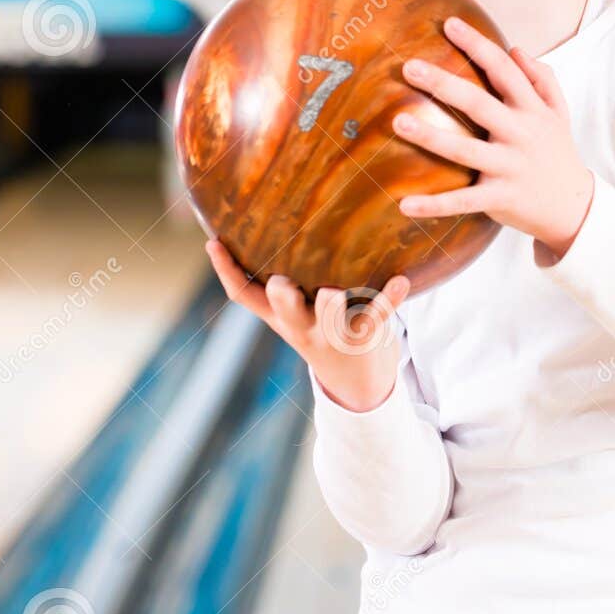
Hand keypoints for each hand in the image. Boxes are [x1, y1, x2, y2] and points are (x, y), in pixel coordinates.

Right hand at [204, 237, 409, 411]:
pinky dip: (390, 298)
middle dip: (282, 296)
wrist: (357, 384)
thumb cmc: (323, 333)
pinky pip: (378, 315)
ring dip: (330, 305)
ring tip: (334, 292)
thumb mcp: (297, 316)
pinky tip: (401, 280)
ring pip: (329, 318)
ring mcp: (333, 335)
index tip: (213, 241)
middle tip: (281, 282)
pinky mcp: (365, 337)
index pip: (244, 295)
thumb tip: (274, 229)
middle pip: (283, 310)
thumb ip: (284, 288)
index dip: (226, 271)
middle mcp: (302, 327)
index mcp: (281, 317)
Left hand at [391, 16, 594, 262]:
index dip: (478, 45)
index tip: (450, 23)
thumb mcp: (558, 113)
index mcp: (531, 109)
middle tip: (409, 67)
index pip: (503, 69)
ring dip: (430, 137)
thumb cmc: (557, 153)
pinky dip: (434, 205)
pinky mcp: (500, 197)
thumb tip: (517, 49)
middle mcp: (521, 134)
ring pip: (465, 150)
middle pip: (478, 104)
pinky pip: (463, 201)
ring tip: (398, 121)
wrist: (574, 207)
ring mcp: (510, 167)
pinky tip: (404, 203)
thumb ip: (542, 79)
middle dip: (444, 83)